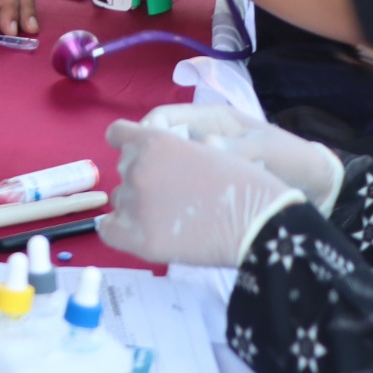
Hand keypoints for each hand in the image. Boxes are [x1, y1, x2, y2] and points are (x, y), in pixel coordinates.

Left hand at [97, 120, 305, 266]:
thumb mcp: (206, 149)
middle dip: (142, 176)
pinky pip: (109, 230)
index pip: (118, 134)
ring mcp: (135, 203)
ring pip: (120, 199)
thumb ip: (172, 150)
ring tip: (172, 216)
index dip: (131, 144)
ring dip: (138, 204)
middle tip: (173, 193)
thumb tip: (149, 157)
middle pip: (123, 169)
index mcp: (155, 140)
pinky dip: (120, 231)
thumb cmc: (246, 185)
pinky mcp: (138, 238)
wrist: (264, 223)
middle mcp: (137, 168)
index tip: (143, 156)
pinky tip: (142, 232)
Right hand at [140, 103, 345, 213]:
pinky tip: (169, 212)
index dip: (146, 130)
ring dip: (158, 180)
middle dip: (145, 158)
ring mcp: (203, 165)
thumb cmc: (293, 161)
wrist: (318, 190)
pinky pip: (180, 189)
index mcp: (212, 121)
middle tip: (142, 179)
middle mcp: (201, 140)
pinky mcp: (207, 188)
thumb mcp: (268, 149)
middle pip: (157, 143)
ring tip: (153, 198)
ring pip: (165, 168)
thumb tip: (206, 145)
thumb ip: (238, 147)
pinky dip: (172, 198)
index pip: (164, 117)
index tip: (141, 151)